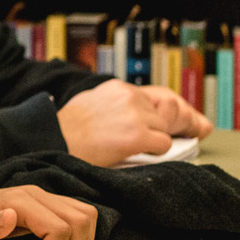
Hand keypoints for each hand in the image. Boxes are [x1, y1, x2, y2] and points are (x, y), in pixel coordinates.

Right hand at [58, 81, 213, 165]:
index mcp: (118, 88)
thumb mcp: (92, 102)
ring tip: (129, 145)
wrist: (55, 140)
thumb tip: (134, 113)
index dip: (169, 111)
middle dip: (160, 127)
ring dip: (153, 139)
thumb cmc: (67, 129)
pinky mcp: (138, 135)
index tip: (185, 121)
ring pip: (164, 129)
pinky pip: (164, 144)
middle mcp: (130, 96)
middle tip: (152, 137)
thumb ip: (115, 103)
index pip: (157, 96)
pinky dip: (155, 151)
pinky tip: (135, 151)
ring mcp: (136, 115)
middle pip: (163, 114)